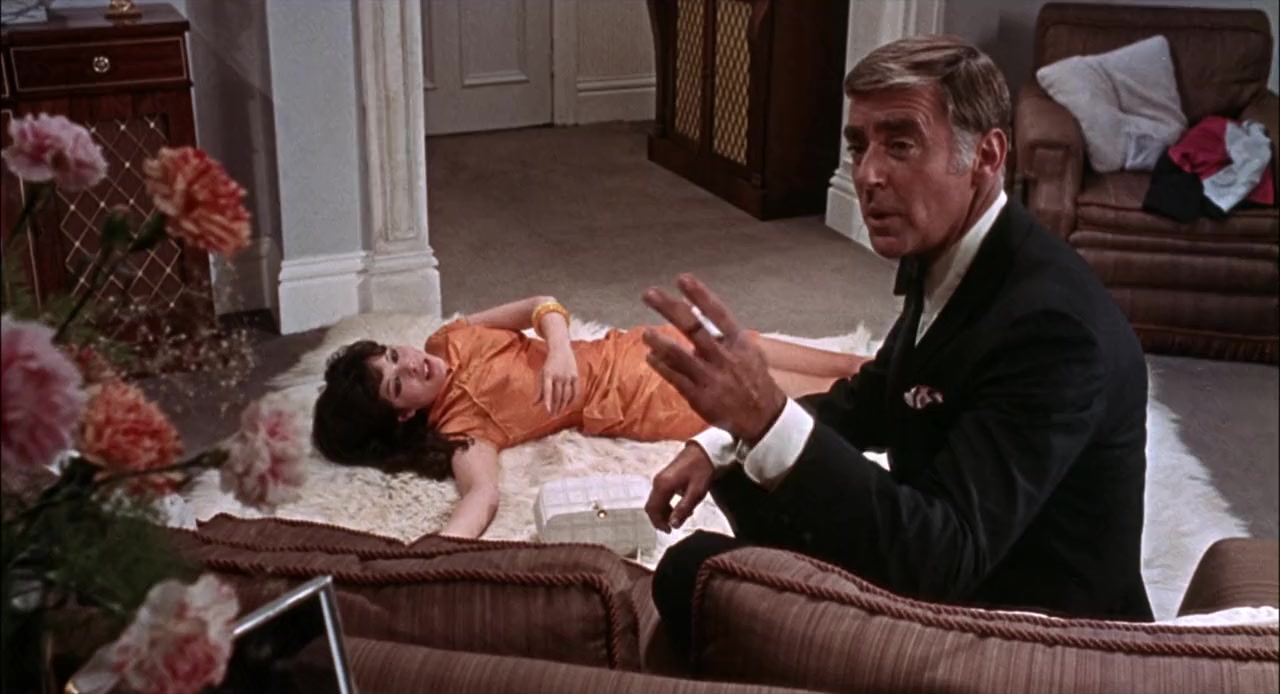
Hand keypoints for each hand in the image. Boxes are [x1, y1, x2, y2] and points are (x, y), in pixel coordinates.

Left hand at [536, 346, 578, 414]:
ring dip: (563, 406)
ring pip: (566, 395)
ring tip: (559, 413)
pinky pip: (575, 391)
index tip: (548, 411)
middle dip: (555, 407)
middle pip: (558, 395)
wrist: (561, 348)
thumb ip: (540, 390)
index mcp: (548, 374)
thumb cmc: (549, 364)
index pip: (547, 390)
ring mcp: (568, 376)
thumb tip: (535, 404)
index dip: (548, 401)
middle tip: (553, 416)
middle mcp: (559, 376)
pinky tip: (568, 405)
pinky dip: (572, 400)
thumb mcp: (542, 374)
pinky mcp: (575, 376)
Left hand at [642, 274, 786, 441]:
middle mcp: (724, 357)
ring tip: (646, 332)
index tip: (682, 279)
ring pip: (679, 356)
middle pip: (694, 328)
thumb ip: (725, 334)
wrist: (763, 416)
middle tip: (649, 294)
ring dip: (659, 341)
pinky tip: (650, 357)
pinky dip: (661, 366)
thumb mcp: (748, 352)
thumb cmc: (752, 379)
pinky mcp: (700, 397)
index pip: (718, 313)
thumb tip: (701, 314)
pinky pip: (675, 378)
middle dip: (670, 308)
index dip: (700, 295)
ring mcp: (711, 378)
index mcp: (738, 342)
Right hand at [645, 443, 714, 531]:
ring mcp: (660, 478)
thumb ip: (683, 509)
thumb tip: (673, 525)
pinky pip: (661, 495)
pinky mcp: (666, 477)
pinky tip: (681, 506)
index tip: (670, 531)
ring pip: (656, 501)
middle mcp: (658, 482)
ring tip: (681, 517)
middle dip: (660, 519)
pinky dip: (667, 504)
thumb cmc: (702, 469)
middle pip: (652, 506)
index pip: (652, 509)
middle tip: (674, 527)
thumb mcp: (696, 492)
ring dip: (665, 512)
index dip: (658, 523)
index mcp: (663, 485)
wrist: (705, 449)